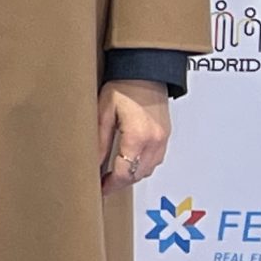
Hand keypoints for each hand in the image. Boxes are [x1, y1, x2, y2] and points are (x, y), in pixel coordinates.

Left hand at [99, 79, 172, 194]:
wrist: (145, 71)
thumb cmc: (123, 86)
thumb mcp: (103, 112)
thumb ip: (99, 140)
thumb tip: (94, 163)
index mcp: (138, 136)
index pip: (125, 173)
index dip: (111, 185)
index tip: (100, 189)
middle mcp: (154, 141)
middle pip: (138, 174)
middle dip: (121, 182)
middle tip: (104, 183)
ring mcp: (163, 139)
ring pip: (148, 169)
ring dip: (132, 174)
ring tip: (114, 174)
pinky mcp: (166, 135)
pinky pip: (156, 159)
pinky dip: (142, 164)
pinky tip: (130, 160)